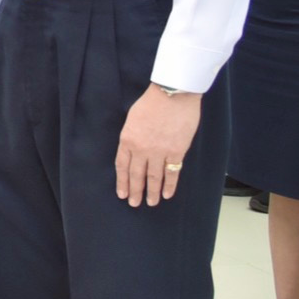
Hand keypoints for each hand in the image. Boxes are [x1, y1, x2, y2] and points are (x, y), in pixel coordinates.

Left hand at [116, 86, 200, 206]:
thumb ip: (131, 137)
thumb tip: (133, 151)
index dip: (122, 182)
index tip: (122, 193)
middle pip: (136, 175)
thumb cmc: (151, 102)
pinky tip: (167, 194)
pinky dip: (169, 185)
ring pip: (154, 177)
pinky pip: (172, 172)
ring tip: (150, 203)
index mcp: (127, 139)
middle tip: (134, 203)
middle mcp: (141, 149)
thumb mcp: (132, 119)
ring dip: (152, 192)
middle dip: (135, 191)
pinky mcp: (177, 152)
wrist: (173, 94)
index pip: (122, 166)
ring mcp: (159, 151)